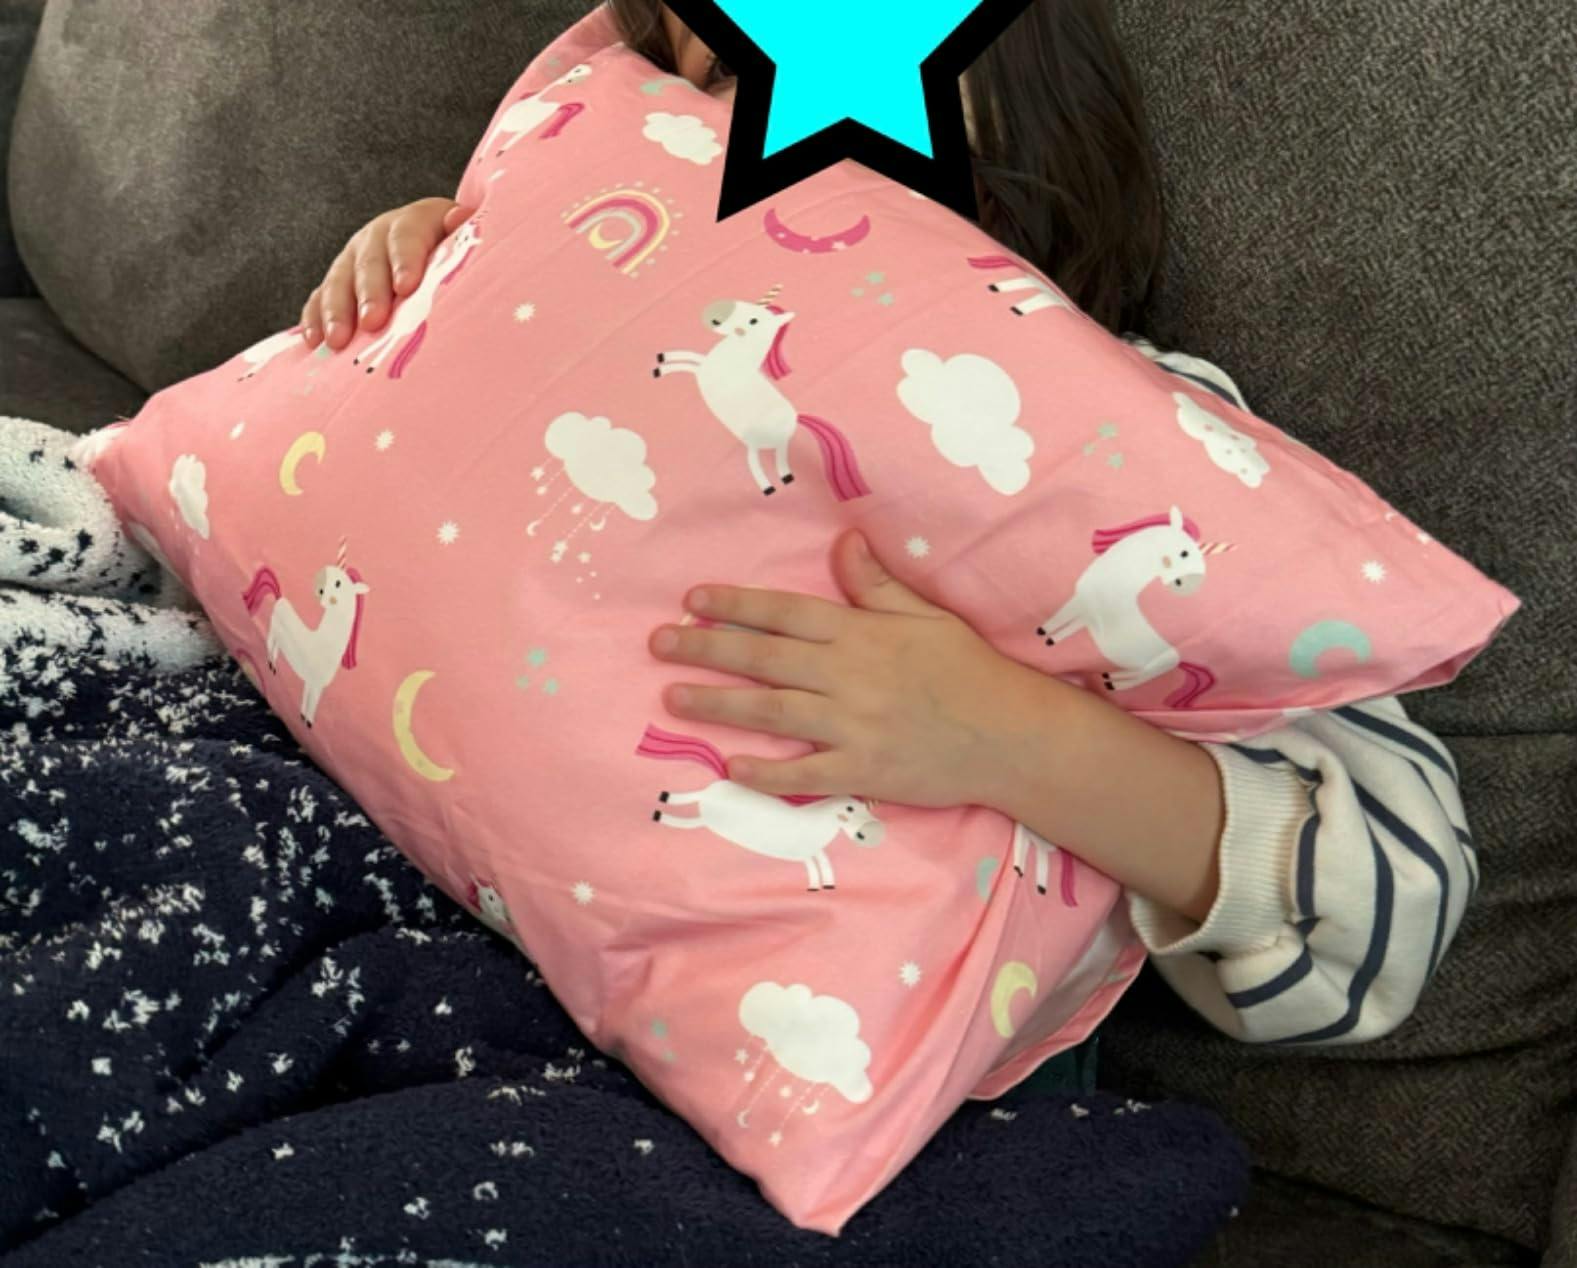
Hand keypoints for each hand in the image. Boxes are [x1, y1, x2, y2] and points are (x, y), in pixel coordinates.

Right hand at [299, 197, 474, 350]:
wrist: (438, 261)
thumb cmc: (458, 262)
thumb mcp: (464, 244)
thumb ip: (464, 236)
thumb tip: (459, 218)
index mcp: (415, 222)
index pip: (408, 236)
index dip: (406, 260)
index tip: (407, 287)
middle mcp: (379, 236)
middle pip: (370, 261)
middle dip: (370, 293)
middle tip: (373, 321)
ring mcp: (355, 259)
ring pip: (340, 281)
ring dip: (337, 311)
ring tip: (338, 340)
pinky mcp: (337, 283)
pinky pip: (319, 298)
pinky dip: (315, 319)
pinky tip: (316, 342)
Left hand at [648, 529, 1057, 807]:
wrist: (1012, 735)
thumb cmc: (968, 670)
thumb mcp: (926, 615)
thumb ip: (876, 584)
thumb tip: (841, 540)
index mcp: (862, 633)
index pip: (785, 613)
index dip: (735, 605)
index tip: (692, 599)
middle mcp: (849, 676)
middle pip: (764, 659)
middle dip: (707, 648)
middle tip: (659, 642)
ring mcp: (855, 726)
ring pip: (772, 712)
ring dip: (719, 705)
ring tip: (673, 697)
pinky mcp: (864, 771)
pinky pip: (806, 773)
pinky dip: (768, 772)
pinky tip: (730, 767)